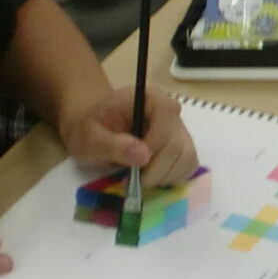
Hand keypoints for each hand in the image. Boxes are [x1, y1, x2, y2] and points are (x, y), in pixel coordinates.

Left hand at [58, 86, 197, 185]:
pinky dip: (171, 178)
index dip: (155, 143)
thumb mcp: (90, 137)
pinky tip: (151, 178)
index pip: (167, 115)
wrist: (93, 132)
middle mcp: (170, 111)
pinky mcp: (181, 147)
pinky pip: (188, 166)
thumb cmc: (89, 130)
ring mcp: (179, 130)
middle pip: (178, 143)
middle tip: (131, 180)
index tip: (136, 164)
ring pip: (186, 158)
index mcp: (149, 98)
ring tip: (139, 179)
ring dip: (164, 176)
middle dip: (156, 169)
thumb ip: (114, 145)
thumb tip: (143, 155)